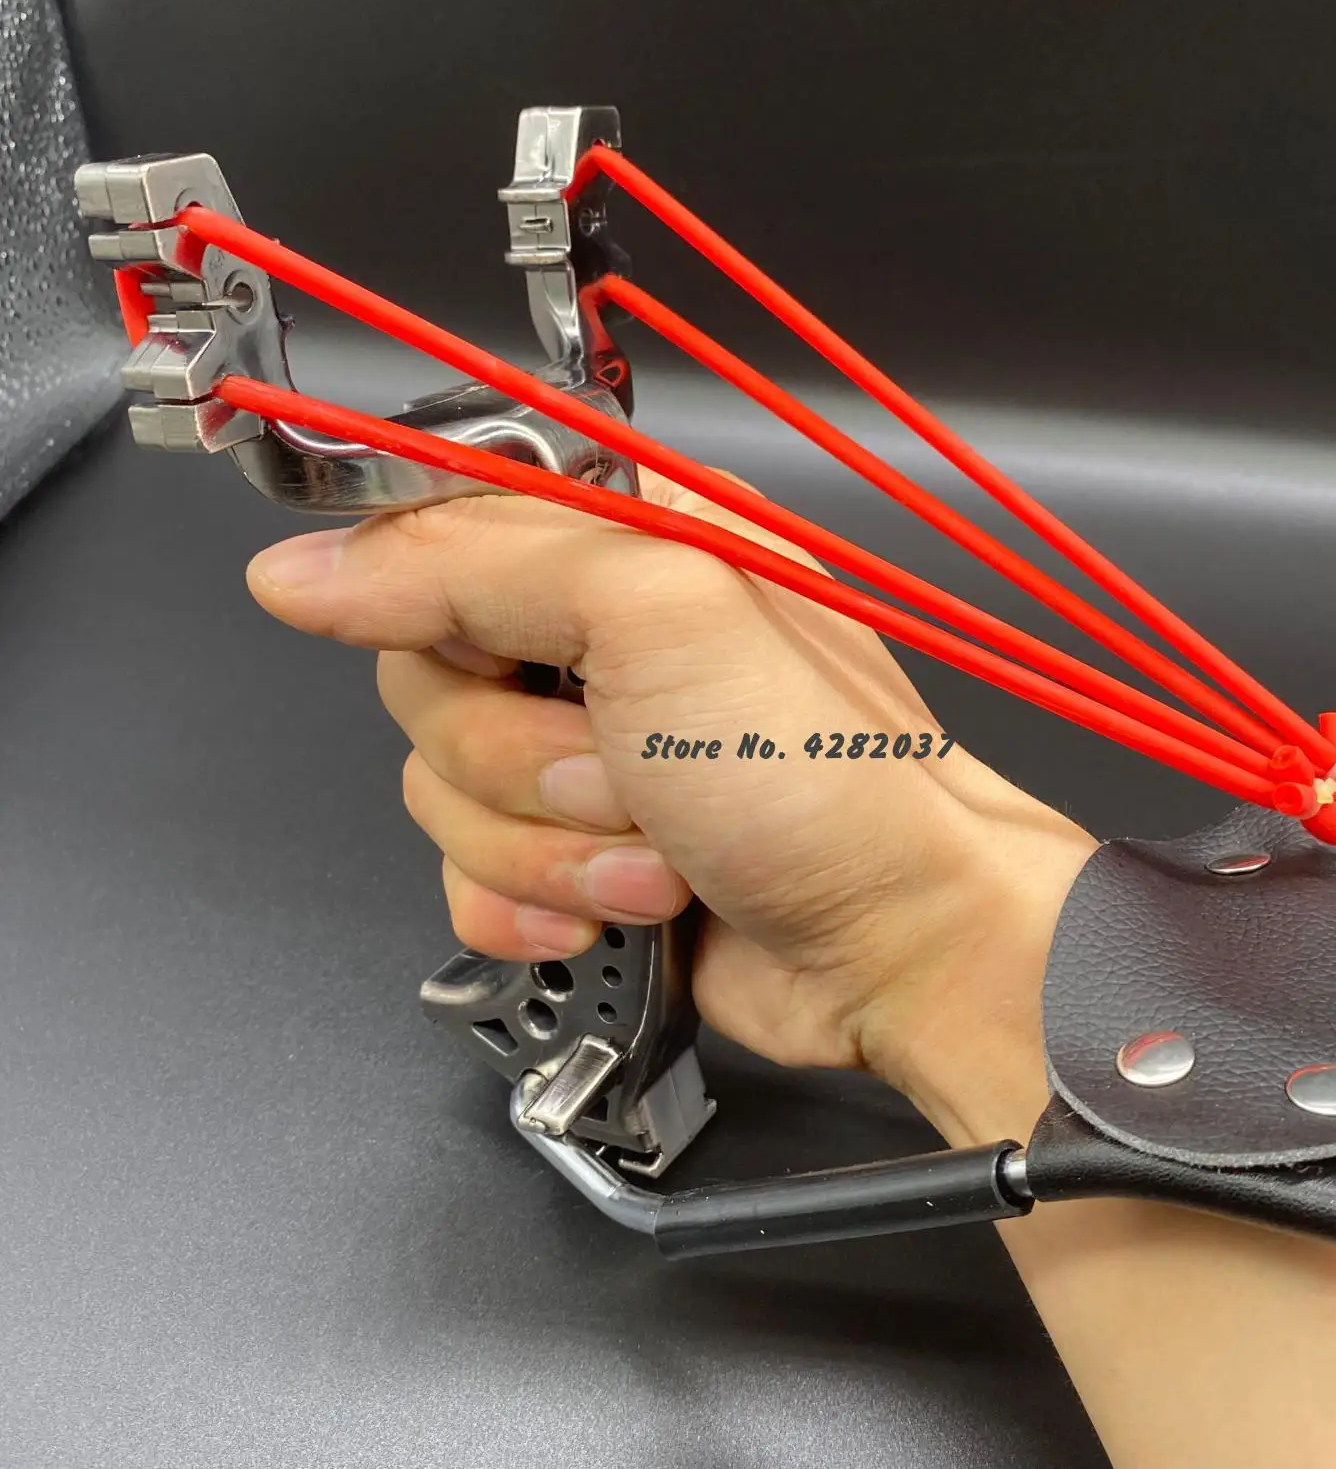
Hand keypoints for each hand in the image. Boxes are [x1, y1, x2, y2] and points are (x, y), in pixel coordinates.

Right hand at [247, 472, 1094, 1140]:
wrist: (896, 940)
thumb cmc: (821, 772)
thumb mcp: (655, 614)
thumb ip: (471, 565)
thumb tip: (306, 571)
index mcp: (625, 538)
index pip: (438, 528)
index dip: (424, 595)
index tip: (485, 657)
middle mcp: (596, 638)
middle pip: (424, 675)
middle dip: (520, 759)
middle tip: (628, 772)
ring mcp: (583, 754)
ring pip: (440, 790)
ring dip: (548, 846)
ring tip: (660, 853)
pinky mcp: (576, 854)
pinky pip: (467, 876)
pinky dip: (536, 905)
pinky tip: (625, 910)